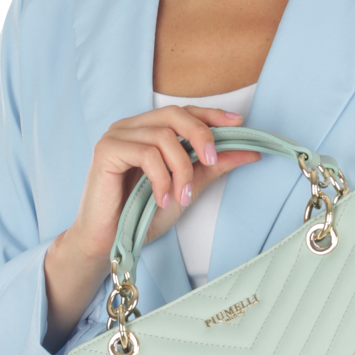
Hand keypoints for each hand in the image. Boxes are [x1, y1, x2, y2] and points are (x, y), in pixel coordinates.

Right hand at [42, 106, 260, 347]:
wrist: (111, 242)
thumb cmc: (143, 214)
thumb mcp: (186, 188)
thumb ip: (212, 168)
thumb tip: (248, 152)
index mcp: (149, 130)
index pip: (184, 112)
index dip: (211, 115)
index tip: (238, 124)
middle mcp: (132, 127)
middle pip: (175, 114)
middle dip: (201, 136)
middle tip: (212, 161)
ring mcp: (117, 136)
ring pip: (163, 136)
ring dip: (181, 168)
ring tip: (181, 197)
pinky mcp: (106, 150)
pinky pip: (146, 154)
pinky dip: (161, 179)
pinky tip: (161, 199)